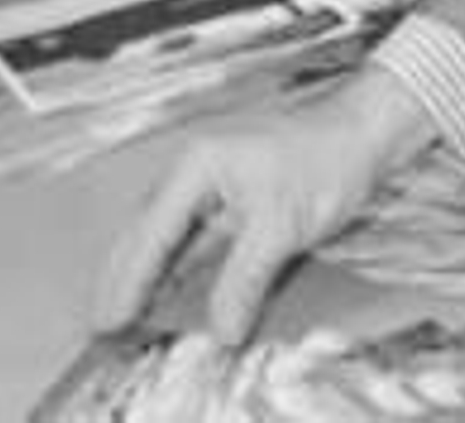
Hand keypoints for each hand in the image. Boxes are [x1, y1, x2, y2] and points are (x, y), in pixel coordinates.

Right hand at [95, 63, 434, 345]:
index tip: (110, 318)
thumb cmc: (324, 162)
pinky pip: (191, 235)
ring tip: (126, 311)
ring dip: (146, 270)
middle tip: (103, 322)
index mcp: (197, 166)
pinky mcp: (232, 194)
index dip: (128, 281)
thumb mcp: (281, 228)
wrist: (362, 134)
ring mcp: (213, 181)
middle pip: (146, 229)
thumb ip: (243, 279)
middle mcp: (196, 169)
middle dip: (123, 275)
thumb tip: (220, 329)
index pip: (152, 233)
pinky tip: (170, 289)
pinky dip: (175, 263)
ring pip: (166, 232)